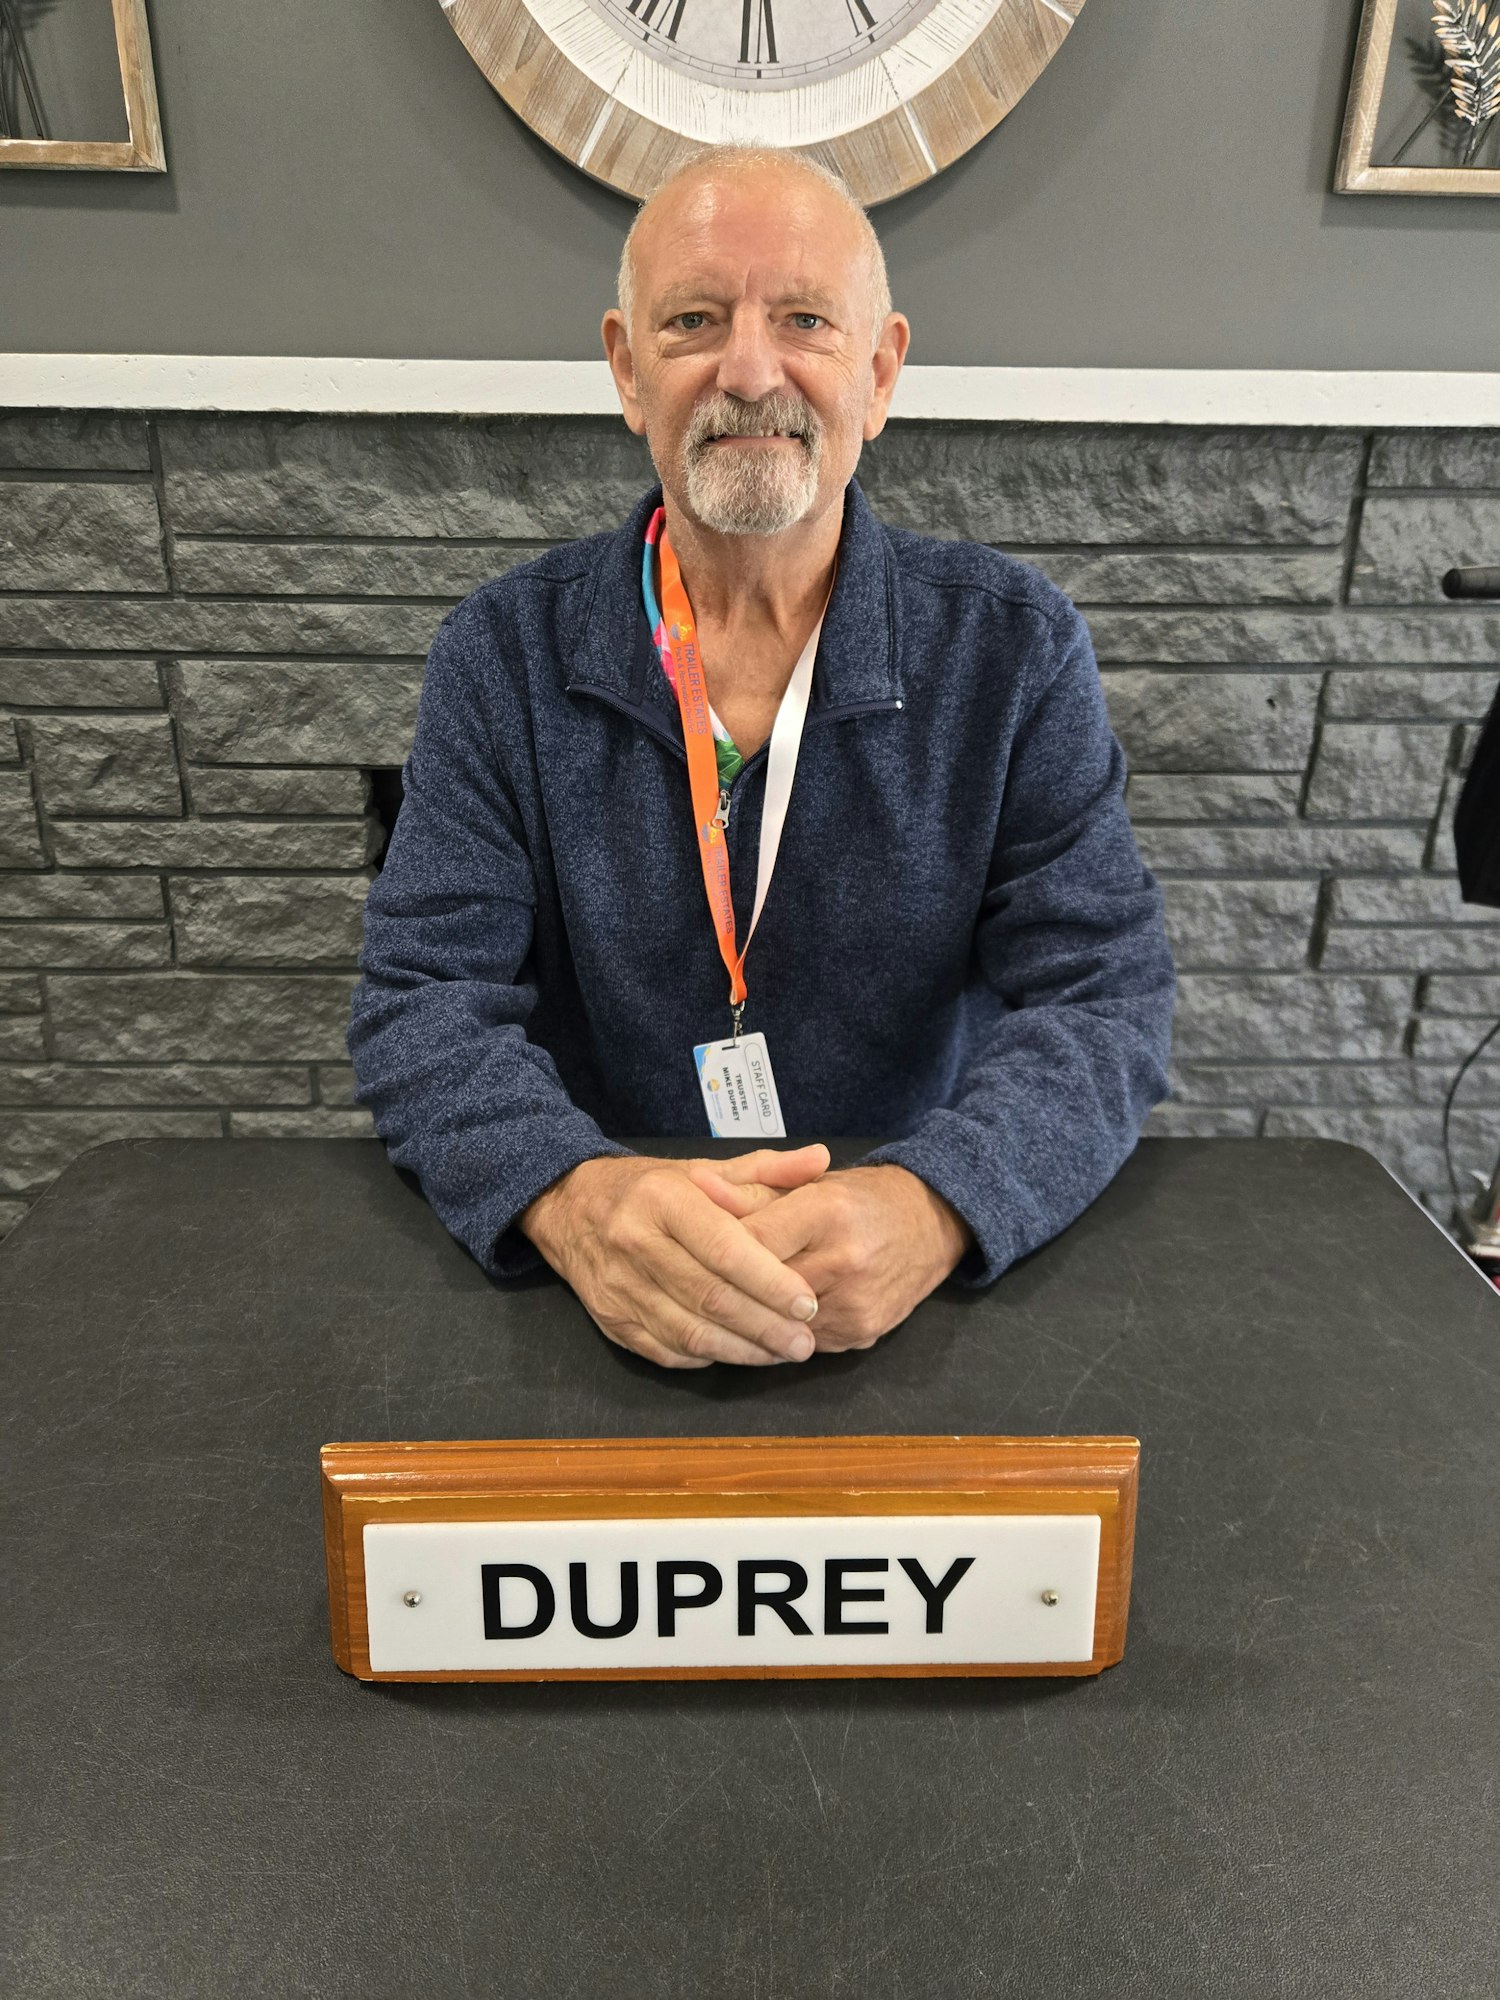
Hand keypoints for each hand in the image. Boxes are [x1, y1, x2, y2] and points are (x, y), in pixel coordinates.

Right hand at [518, 1145, 831, 1369]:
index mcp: (662, 1199)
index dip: (769, 1281)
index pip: (723, 1249)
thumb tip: (821, 1159)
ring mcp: (619, 1288)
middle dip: (766, 1325)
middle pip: (710, 1297)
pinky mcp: (612, 1321)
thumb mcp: (702, 1168)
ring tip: (783, 1352)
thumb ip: (764, 1169)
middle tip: (806, 1341)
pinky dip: (709, 1357)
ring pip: (690, 1332)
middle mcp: (635, 1243)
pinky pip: (668, 1350)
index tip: (808, 1302)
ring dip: (743, 1350)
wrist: (568, 1207)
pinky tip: (740, 1354)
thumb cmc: (649, 1189)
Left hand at [690, 1163, 972, 1354]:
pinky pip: (802, 1341)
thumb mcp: (809, 1181)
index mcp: (828, 1212)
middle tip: (693, 1282)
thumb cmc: (862, 1197)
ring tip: (725, 1301)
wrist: (931, 1224)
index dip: (716, 1247)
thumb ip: (751, 1188)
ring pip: (776, 1323)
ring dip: (750, 1315)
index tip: (691, 1247)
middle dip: (726, 1286)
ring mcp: (855, 1304)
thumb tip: (696, 1186)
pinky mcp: (861, 1333)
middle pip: (760, 1287)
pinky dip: (780, 1330)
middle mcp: (844, 1261)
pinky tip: (765, 1318)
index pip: (752, 1241)